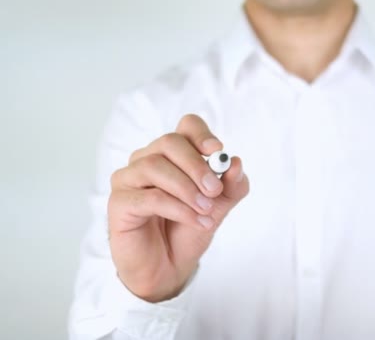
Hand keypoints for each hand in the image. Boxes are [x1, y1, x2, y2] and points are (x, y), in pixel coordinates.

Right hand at [107, 114, 248, 301]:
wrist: (168, 267)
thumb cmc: (188, 230)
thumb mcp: (219, 206)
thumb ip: (232, 185)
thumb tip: (236, 164)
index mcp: (173, 155)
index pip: (185, 127)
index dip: (201, 134)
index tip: (217, 150)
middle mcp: (147, 159)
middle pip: (169, 142)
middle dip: (196, 165)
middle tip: (215, 189)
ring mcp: (128, 179)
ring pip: (154, 166)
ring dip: (187, 189)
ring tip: (206, 211)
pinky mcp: (119, 203)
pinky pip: (149, 197)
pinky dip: (178, 208)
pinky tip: (196, 221)